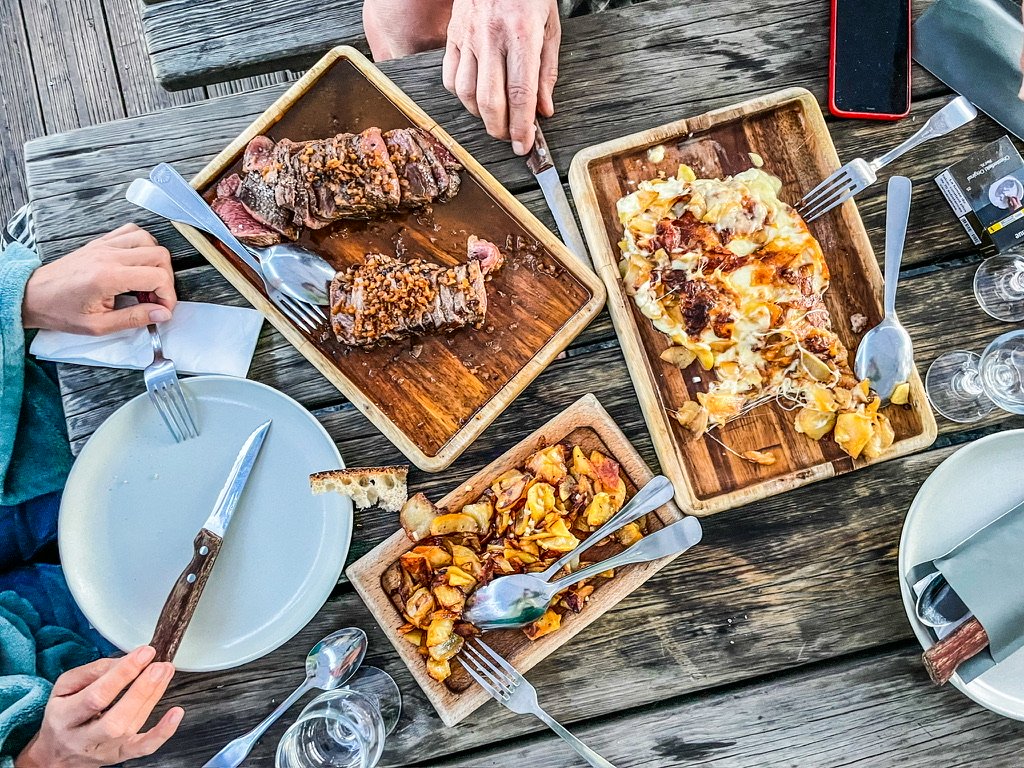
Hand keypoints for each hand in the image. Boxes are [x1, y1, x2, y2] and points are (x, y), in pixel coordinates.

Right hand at [15, 646, 183, 767]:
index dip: (123, 673)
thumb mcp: (65, 687)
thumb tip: (126, 660)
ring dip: (153, 697)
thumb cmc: (63, 715)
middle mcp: (83, 739)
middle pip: (115, 718)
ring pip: (130, 728)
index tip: (144, 653)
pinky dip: (162, 732)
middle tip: (159, 666)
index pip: (96, 696)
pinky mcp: (119, 756)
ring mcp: (103, 750)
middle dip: (142, 689)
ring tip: (165, 673)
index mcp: (64, 717)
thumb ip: (93, 671)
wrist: (56, 756)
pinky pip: (143, 749)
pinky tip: (176, 714)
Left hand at [22, 224, 175, 334]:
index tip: (162, 309)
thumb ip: (134, 319)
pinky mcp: (100, 243)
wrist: (33, 296)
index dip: (168, 296)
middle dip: (166, 279)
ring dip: (156, 260)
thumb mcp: (98, 325)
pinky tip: (138, 261)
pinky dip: (142, 243)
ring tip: (148, 280)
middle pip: (159, 255)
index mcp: (108, 277)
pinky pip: (130, 231)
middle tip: (157, 297)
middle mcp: (108, 256)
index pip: (157, 277)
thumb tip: (161, 314)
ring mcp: (104, 246)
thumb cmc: (59, 310)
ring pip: (149, 239)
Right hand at [442, 0, 559, 154]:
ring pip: (466, 93)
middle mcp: (491, 37)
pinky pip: (449, 77)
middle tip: (511, 138)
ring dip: (481, 115)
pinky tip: (476, 98)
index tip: (525, 146)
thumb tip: (544, 110)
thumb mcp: (550, 26)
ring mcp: (468, 37)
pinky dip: (461, 97)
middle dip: (501, 129)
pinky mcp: (452, 36)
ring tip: (495, 119)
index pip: (520, 93)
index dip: (522, 126)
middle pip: (491, 101)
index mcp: (522, 34)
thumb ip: (547, 71)